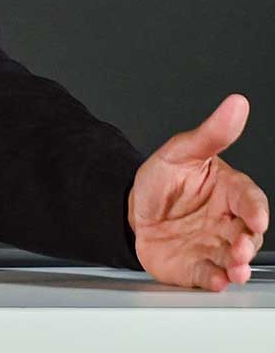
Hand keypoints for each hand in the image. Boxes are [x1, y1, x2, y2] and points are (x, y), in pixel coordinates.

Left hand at [130, 94, 268, 290]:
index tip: (256, 218)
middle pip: (248, 235)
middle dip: (247, 245)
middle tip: (240, 249)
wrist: (129, 208)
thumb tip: (236, 104)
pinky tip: (214, 281)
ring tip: (234, 269)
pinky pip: (208, 275)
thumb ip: (211, 134)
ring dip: (237, 266)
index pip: (250, 200)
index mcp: (229, 192)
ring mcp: (212, 246)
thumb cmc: (163, 180)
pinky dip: (213, 280)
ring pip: (233, 259)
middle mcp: (227, 222)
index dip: (255, 210)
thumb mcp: (182, 151)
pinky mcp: (196, 266)